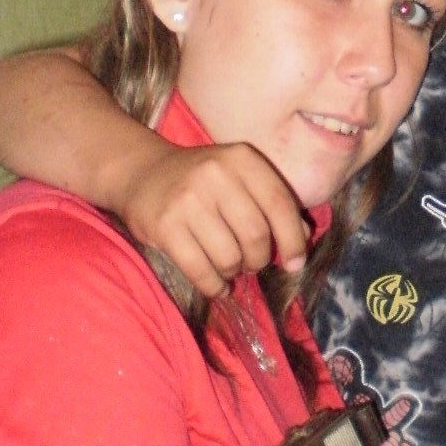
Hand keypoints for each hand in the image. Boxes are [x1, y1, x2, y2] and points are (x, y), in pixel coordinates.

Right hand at [113, 141, 308, 293]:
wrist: (142, 173)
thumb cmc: (203, 182)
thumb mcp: (241, 178)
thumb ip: (274, 201)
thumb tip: (303, 238)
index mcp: (241, 159)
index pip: (280, 204)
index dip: (293, 240)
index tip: (294, 263)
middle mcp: (215, 174)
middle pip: (256, 235)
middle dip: (259, 259)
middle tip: (252, 263)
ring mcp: (187, 200)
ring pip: (229, 257)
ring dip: (234, 272)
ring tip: (229, 267)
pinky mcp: (165, 226)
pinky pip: (200, 270)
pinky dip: (214, 286)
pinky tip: (217, 286)